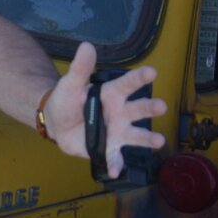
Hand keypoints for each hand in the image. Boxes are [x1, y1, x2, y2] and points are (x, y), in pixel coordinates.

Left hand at [42, 42, 165, 178]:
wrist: (56, 122)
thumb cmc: (68, 99)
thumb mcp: (71, 83)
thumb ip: (80, 68)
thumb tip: (86, 46)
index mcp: (111, 94)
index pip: (128, 84)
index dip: (139, 78)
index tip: (152, 72)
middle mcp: (120, 113)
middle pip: (138, 109)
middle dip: (150, 108)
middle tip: (161, 106)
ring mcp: (117, 132)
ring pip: (136, 135)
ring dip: (147, 138)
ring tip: (159, 140)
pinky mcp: (108, 148)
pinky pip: (114, 157)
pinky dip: (116, 164)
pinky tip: (117, 171)